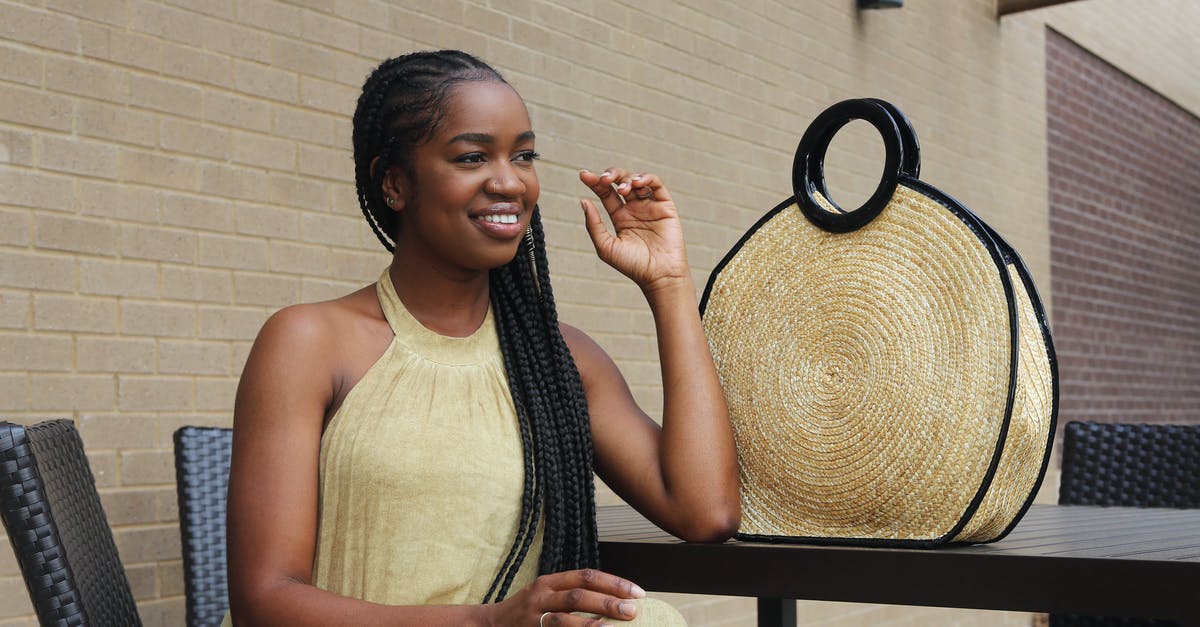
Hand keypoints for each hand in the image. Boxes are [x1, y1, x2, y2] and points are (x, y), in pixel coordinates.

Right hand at [483, 568, 644, 625]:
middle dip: (607, 602)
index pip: (585, 576)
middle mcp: (540, 596)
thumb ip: (571, 595)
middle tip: (632, 611)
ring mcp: (533, 618)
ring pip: (565, 620)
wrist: (488, 625)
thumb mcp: (545, 595)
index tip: (636, 592)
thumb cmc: (525, 612)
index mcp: (548, 582)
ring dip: (591, 625)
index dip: (613, 583)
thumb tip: (613, 601)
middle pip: (578, 595)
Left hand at [579, 168, 689, 293]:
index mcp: (620, 217)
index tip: (584, 175)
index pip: (605, 193)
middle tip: (603, 179)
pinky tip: (636, 183)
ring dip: (626, 178)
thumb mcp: (606, 247)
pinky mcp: (665, 206)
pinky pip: (656, 185)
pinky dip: (646, 178)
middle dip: (610, 175)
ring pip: (637, 181)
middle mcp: (634, 209)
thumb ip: (594, 225)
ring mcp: (650, 206)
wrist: (659, 275)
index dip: (594, 182)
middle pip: (620, 182)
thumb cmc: (633, 265)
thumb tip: (583, 201)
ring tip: (622, 189)